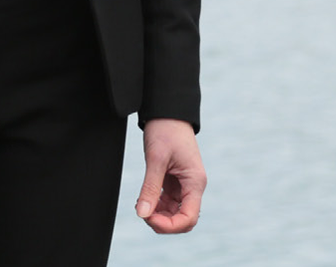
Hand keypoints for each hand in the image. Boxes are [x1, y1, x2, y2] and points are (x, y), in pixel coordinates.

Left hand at [135, 118, 205, 234]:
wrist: (167, 110)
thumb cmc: (166, 129)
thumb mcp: (156, 158)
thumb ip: (150, 187)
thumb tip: (142, 214)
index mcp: (195, 182)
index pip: (189, 218)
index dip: (170, 226)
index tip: (149, 219)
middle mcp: (192, 186)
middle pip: (183, 219)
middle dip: (163, 222)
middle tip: (142, 212)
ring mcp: (184, 184)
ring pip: (174, 212)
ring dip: (158, 214)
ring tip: (140, 204)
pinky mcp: (175, 180)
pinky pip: (168, 201)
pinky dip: (156, 204)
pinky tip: (144, 199)